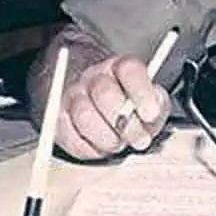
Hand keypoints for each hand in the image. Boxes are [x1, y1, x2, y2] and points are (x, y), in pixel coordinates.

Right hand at [56, 56, 170, 159]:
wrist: (97, 102)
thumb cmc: (130, 104)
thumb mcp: (151, 100)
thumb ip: (157, 104)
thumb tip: (152, 114)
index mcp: (120, 67)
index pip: (130, 70)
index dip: (142, 92)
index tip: (151, 114)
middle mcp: (95, 77)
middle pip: (104, 93)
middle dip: (125, 123)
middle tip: (140, 139)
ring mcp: (73, 95)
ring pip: (85, 116)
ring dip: (107, 138)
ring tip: (119, 144)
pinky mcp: (59, 118)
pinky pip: (70, 136)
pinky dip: (89, 148)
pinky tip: (101, 147)